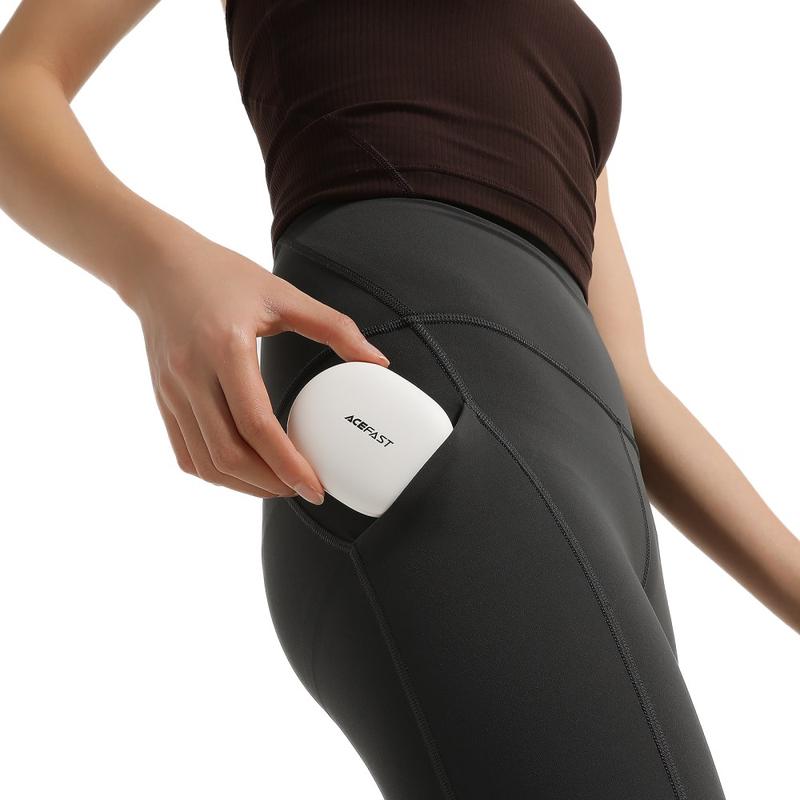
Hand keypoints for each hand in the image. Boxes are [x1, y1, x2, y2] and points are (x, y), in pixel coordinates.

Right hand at [126, 228, 390, 502]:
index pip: (256, 424)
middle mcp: (192, 375)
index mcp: (225, 348)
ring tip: (277, 485)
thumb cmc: (221, 275)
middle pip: (228, 454)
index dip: (288, 464)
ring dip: (243, 486)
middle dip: (269, 484)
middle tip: (302, 489)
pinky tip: (243, 470)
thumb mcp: (283, 294)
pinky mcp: (163, 399)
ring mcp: (172, 391)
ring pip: (204, 462)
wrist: (157, 264)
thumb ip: (335, 327)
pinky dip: (215, 473)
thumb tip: (377, 361)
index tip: (314, 486)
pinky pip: (185, 454)